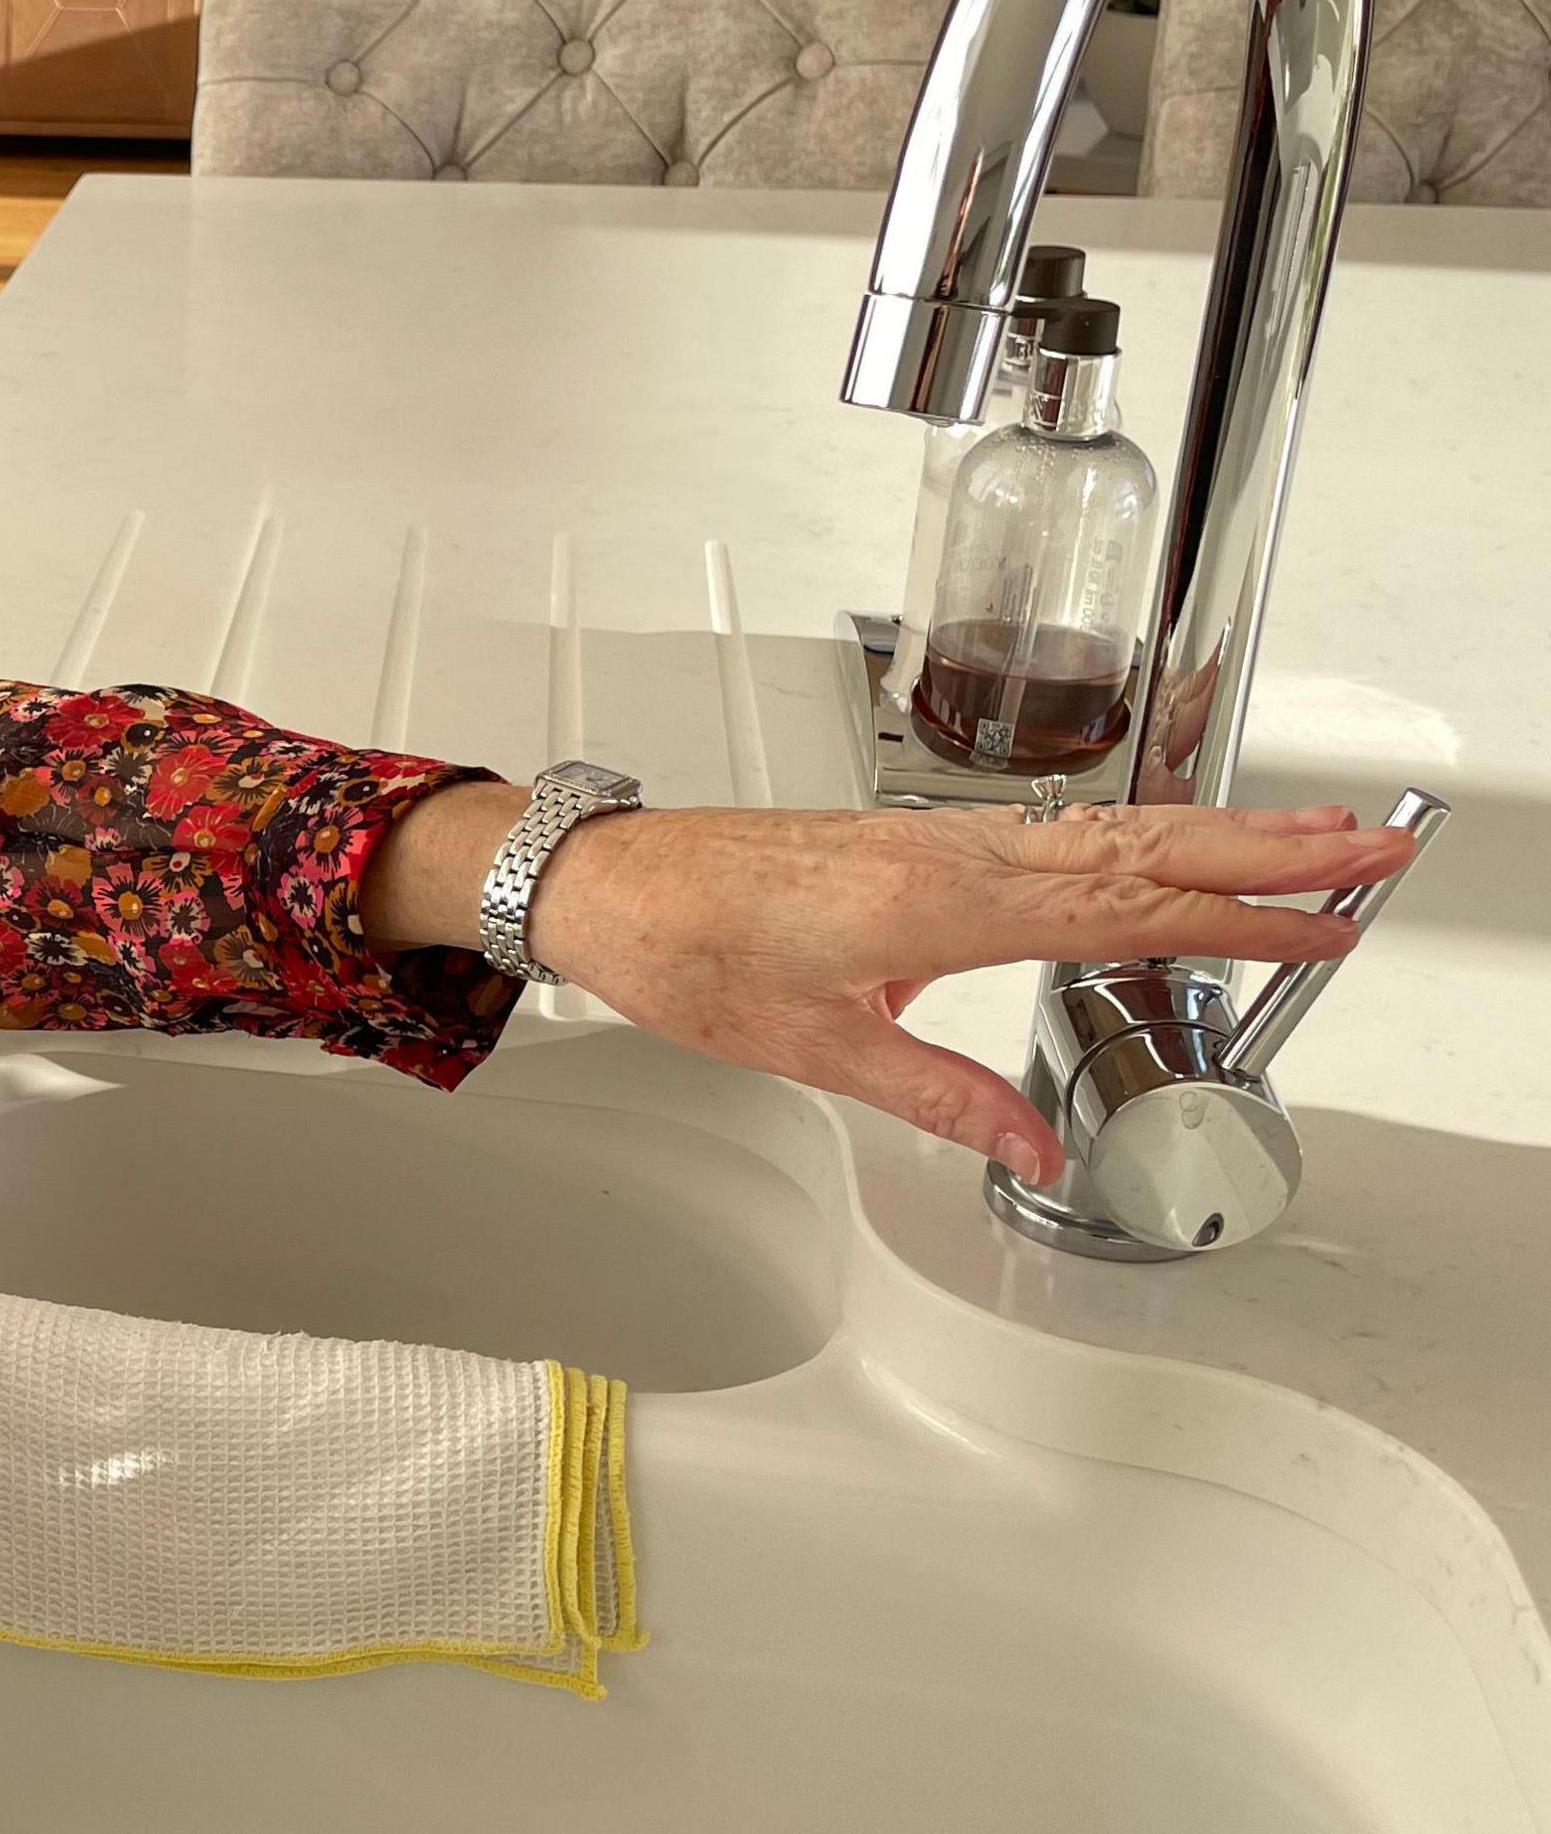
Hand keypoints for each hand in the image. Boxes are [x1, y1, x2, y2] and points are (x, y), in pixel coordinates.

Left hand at [366, 786, 1417, 1183]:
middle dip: (1268, 845)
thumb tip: (1030, 1152)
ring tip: (1315, 832)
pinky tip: (1174, 847)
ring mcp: (936, 840)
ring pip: (1108, 832)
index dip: (1237, 916)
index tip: (1326, 920)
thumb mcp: (814, 1050)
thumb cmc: (686, 949)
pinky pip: (1055, 834)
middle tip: (1377, 842)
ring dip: (1218, 830)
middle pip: (1142, 849)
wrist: (606, 882)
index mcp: (936, 905)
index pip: (1124, 910)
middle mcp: (949, 857)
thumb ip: (939, 1098)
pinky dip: (1138, 834)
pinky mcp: (916, 841)